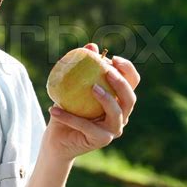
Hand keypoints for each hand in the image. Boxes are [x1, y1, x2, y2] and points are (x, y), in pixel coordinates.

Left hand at [45, 43, 140, 161]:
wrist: (57, 139)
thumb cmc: (68, 109)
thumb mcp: (72, 86)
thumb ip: (82, 67)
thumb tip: (91, 45)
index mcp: (118, 100)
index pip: (132, 83)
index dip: (128, 70)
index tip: (113, 58)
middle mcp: (121, 116)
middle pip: (130, 98)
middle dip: (121, 83)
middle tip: (107, 71)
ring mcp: (113, 130)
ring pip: (116, 113)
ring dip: (105, 98)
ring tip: (91, 87)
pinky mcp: (101, 140)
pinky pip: (87, 126)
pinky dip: (70, 117)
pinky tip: (53, 108)